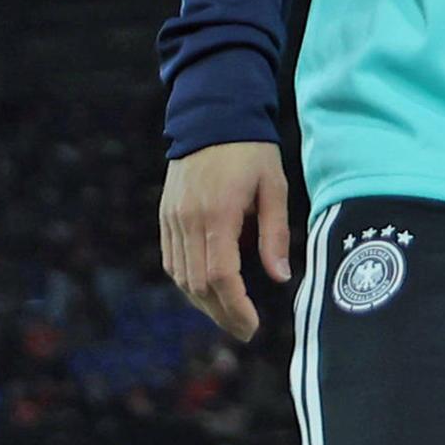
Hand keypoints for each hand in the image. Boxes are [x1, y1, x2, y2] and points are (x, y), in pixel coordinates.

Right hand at [158, 141, 289, 340]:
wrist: (212, 114)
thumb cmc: (251, 150)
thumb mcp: (274, 186)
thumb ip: (275, 233)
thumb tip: (279, 278)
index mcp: (218, 213)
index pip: (221, 276)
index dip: (235, 307)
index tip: (251, 327)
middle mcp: (188, 220)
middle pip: (198, 284)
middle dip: (222, 313)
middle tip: (244, 330)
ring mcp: (172, 218)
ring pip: (181, 277)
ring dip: (204, 303)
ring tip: (229, 315)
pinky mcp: (165, 215)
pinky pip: (172, 261)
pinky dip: (188, 282)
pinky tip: (207, 291)